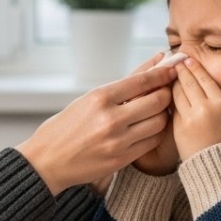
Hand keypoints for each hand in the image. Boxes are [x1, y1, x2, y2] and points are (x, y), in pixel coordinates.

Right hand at [17, 55, 176, 194]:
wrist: (47, 161)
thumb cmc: (67, 125)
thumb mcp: (91, 98)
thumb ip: (127, 81)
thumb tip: (157, 60)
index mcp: (100, 98)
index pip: (143, 81)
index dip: (163, 74)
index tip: (173, 69)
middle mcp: (110, 119)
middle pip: (157, 101)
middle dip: (167, 93)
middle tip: (167, 90)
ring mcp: (117, 141)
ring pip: (159, 122)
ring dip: (163, 114)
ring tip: (157, 110)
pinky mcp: (121, 160)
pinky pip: (151, 142)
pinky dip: (155, 132)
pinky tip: (149, 128)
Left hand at [170, 58, 220, 160]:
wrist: (219, 167)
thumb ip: (213, 99)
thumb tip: (197, 83)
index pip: (204, 78)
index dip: (194, 67)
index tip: (187, 60)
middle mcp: (206, 107)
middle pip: (189, 82)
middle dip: (180, 70)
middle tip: (174, 62)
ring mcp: (191, 117)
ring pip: (177, 92)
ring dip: (172, 83)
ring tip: (168, 75)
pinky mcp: (179, 127)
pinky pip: (172, 107)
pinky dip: (168, 99)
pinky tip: (164, 93)